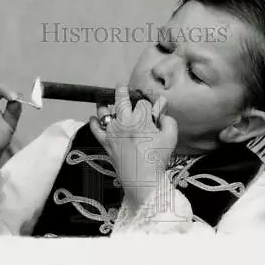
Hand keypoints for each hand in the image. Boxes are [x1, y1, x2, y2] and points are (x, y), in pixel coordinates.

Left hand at [89, 85, 177, 208]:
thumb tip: (161, 113)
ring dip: (104, 103)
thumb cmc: (158, 159)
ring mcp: (112, 132)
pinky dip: (93, 122)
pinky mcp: (106, 143)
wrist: (143, 180)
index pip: (144, 103)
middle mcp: (124, 121)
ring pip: (105, 112)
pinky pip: (96, 129)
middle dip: (122, 90)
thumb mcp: (171, 137)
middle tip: (121, 84)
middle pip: (121, 99)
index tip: (152, 107)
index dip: (149, 104)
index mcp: (141, 118)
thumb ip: (168, 120)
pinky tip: (93, 117)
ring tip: (103, 99)